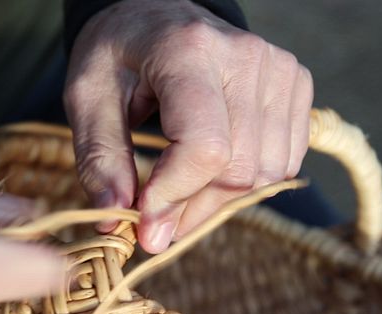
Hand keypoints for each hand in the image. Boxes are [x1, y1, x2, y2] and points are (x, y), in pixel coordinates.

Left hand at [65, 0, 313, 252]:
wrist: (156, 15)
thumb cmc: (117, 54)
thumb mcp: (86, 97)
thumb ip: (100, 157)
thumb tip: (115, 216)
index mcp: (188, 52)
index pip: (205, 147)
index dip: (174, 198)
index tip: (142, 225)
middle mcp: (245, 57)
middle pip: (239, 170)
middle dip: (192, 211)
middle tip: (155, 226)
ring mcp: (278, 70)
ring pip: (267, 174)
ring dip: (218, 204)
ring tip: (178, 199)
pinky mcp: (295, 85)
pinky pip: (283, 162)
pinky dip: (246, 185)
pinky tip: (209, 175)